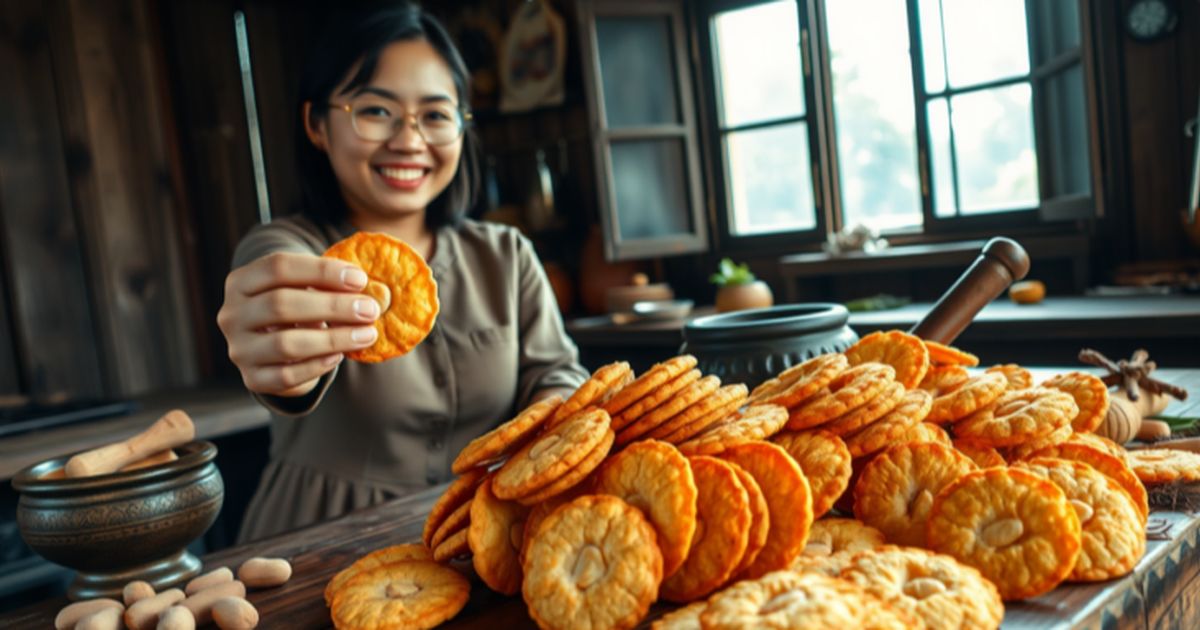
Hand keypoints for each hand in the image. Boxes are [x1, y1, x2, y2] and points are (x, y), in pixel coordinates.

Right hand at [217, 252, 380, 396]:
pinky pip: (287, 376)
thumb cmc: (297, 308)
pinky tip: (341, 355)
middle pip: (281, 304)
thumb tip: (370, 290)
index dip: (322, 271)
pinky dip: (318, 365)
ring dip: (334, 338)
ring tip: (367, 334)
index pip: (278, 267)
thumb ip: (329, 284)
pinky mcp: (253, 378)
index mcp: (241, 282)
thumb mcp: (306, 289)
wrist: (275, 349)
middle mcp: (231, 315)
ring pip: (285, 344)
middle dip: (333, 306)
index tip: (360, 279)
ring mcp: (239, 349)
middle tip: (370, 309)